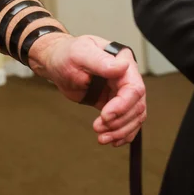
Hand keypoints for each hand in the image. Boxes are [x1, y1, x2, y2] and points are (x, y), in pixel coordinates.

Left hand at [31, 34, 145, 146]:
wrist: (57, 62)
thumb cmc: (66, 53)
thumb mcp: (80, 53)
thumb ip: (100, 61)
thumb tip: (123, 67)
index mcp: (122, 61)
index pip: (134, 88)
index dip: (123, 105)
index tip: (105, 116)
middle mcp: (125, 77)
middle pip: (136, 106)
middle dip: (120, 121)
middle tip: (98, 128)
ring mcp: (120, 91)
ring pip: (133, 116)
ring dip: (120, 131)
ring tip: (102, 138)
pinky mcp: (113, 103)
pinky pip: (125, 121)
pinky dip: (121, 133)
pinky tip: (112, 141)